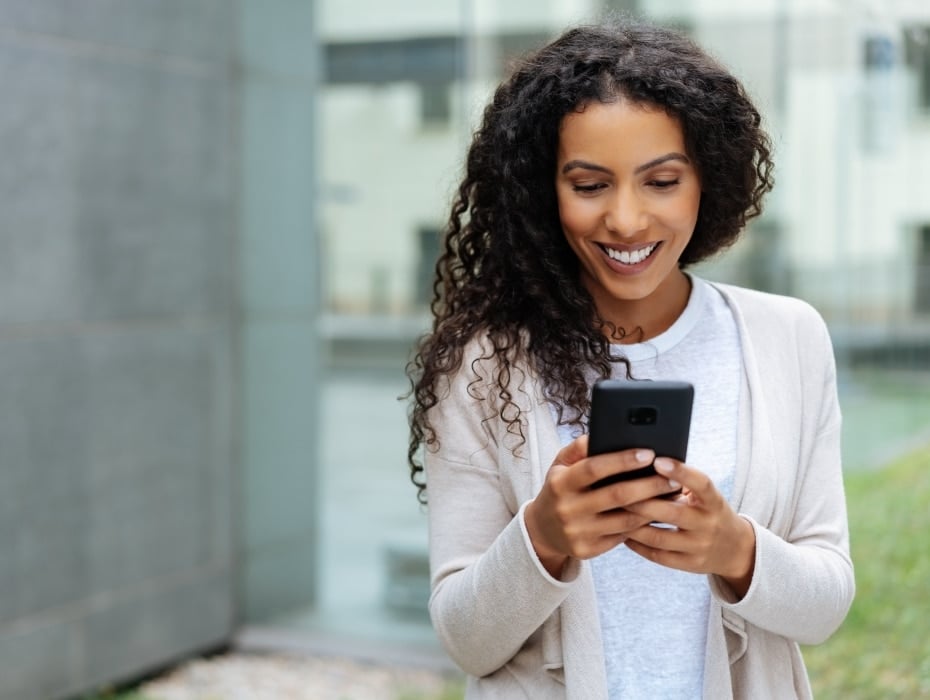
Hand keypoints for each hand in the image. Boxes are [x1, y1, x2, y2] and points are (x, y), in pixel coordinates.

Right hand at [524, 436, 681, 577]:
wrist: (542, 530)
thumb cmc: (560, 489)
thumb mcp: (560, 465)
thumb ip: (579, 448)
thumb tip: (602, 434)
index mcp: (560, 483)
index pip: (594, 468)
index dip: (623, 460)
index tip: (649, 454)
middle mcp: (567, 508)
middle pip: (617, 496)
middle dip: (649, 485)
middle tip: (673, 477)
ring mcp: (577, 532)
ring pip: (625, 520)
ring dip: (652, 507)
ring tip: (671, 495)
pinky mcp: (587, 550)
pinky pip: (622, 536)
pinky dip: (641, 525)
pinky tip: (656, 514)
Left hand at [622, 457, 755, 597]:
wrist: (734, 549)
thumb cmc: (708, 511)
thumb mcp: (706, 496)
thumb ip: (684, 482)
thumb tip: (646, 463)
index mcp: (714, 502)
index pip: (701, 484)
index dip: (680, 472)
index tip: (657, 461)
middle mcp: (708, 525)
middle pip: (673, 513)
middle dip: (643, 502)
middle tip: (617, 490)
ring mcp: (699, 547)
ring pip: (659, 537)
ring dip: (633, 525)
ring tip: (613, 513)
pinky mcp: (689, 564)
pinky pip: (657, 556)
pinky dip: (637, 544)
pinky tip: (621, 533)